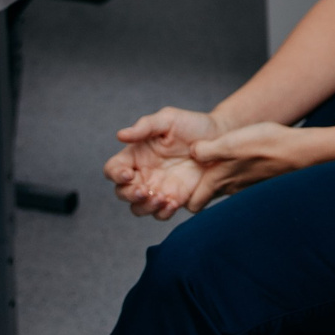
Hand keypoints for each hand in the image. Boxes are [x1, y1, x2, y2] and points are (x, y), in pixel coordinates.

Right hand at [106, 107, 221, 218]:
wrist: (220, 138)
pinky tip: (173, 202)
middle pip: (122, 193)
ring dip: (145, 207)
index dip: (115, 174)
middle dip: (129, 195)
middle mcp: (144, 174)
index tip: (128, 174)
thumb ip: (144, 127)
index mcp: (136, 155)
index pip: (113, 169)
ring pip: (139, 208)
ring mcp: (158, 188)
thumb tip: (120, 135)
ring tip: (162, 197)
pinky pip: (161, 214)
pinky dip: (163, 212)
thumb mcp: (168, 120)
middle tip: (144, 190)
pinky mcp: (175, 199)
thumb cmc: (192, 125)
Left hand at [183, 121, 334, 211]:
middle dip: (195, 191)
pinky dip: (232, 176)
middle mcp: (230, 189)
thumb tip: (191, 153)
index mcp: (219, 180)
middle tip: (188, 175)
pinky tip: (236, 161)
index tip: (176, 185)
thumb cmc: (266, 145)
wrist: (299, 151)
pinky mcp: (256, 182)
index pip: (192, 204)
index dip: (181, 198)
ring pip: (222, 190)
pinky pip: (237, 183)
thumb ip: (207, 149)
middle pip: (205, 198)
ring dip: (215, 182)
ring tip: (211, 165)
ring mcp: (245, 187)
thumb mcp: (231, 142)